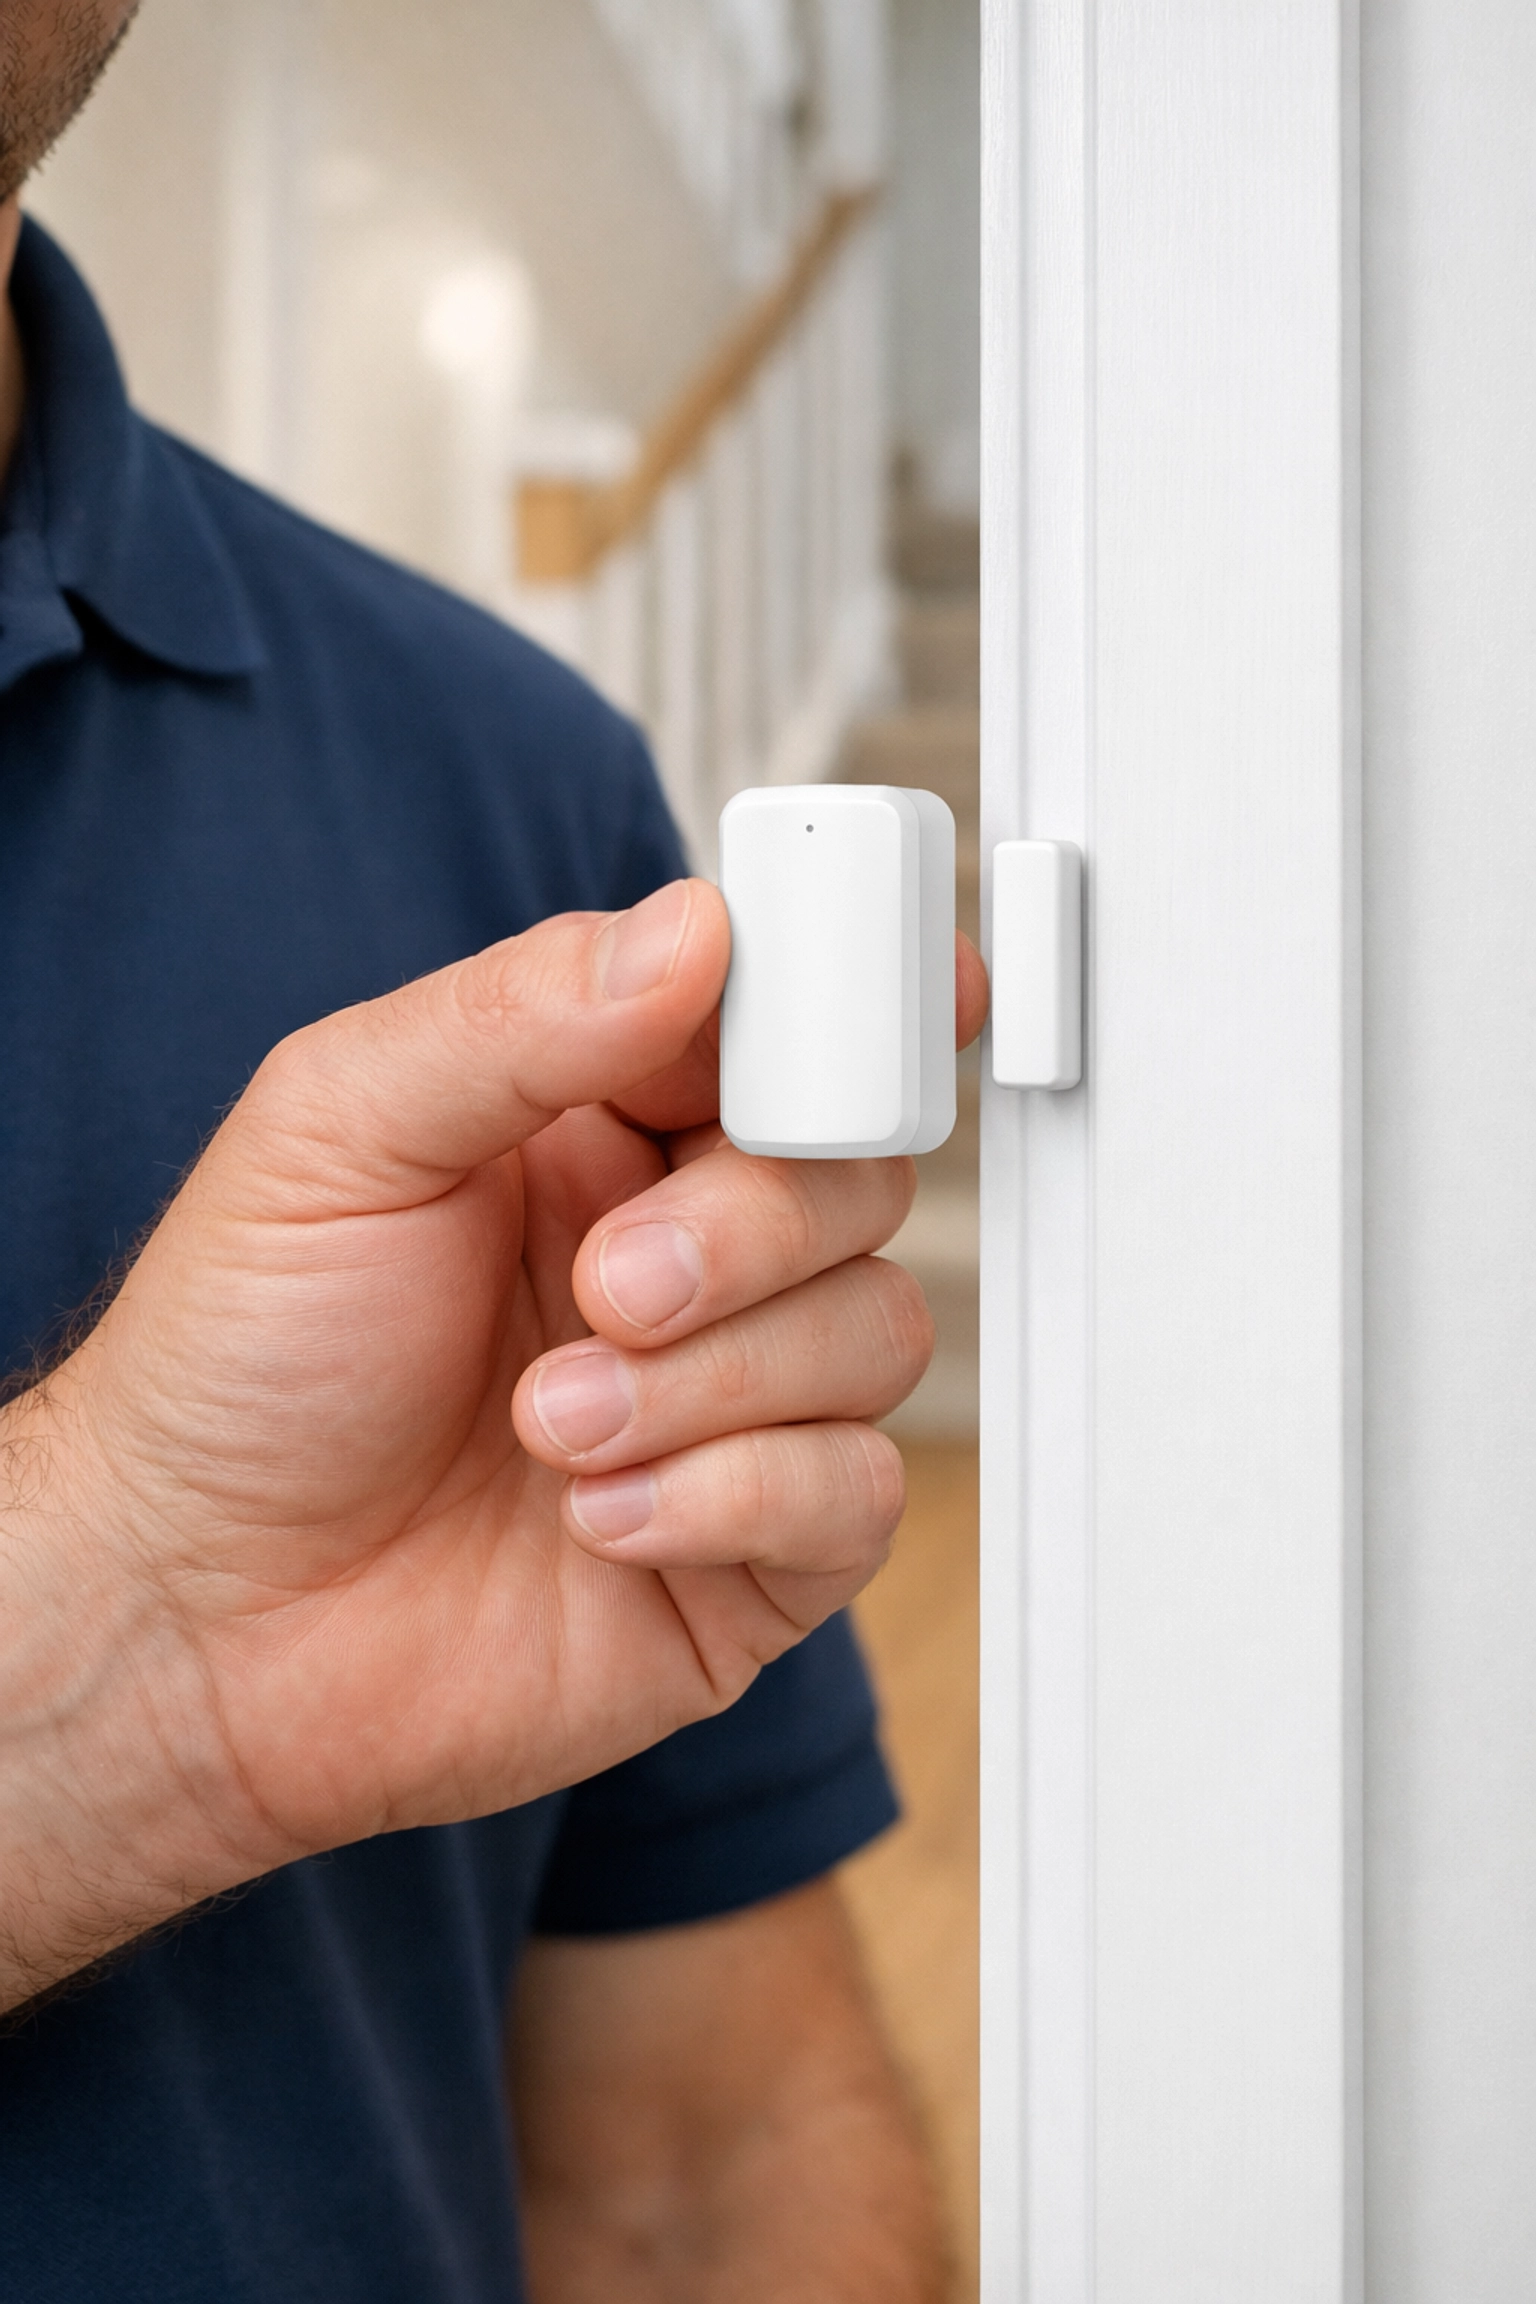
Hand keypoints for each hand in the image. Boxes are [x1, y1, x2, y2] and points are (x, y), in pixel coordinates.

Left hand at [0, 879, 987, 2008]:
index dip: (850, 1018)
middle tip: (607, 1286)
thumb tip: (696, 929)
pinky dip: (738, 1496)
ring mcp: (728, 1405)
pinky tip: (601, 1521)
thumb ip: (520, 1018)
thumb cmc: (235, 1368)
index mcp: (600, 1127)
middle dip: (749, 1231)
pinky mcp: (749, 1553)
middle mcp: (686, 1255)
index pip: (781, 1036)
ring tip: (553, 1426)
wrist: (188, 1623)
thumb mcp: (336, 1135)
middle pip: (857, 1179)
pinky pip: (854, 1494)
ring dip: (714, 1381)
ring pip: (874, 1330)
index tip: (899, 1002)